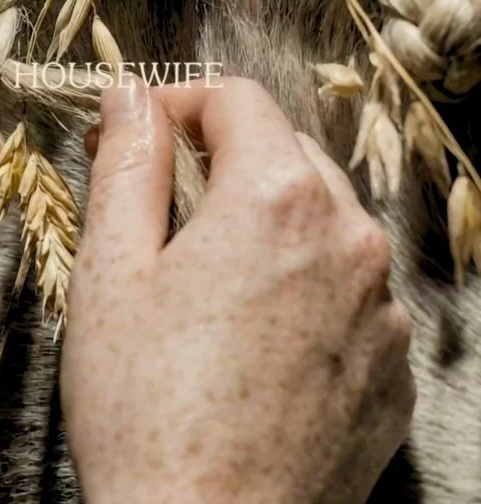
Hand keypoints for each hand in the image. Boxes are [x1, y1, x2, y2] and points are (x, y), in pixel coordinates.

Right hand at [61, 76, 414, 503]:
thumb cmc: (145, 407)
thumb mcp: (112, 268)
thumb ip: (129, 163)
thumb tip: (132, 95)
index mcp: (277, 199)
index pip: (238, 100)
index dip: (180, 104)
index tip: (143, 134)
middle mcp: (351, 238)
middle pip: (286, 151)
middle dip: (224, 157)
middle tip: (166, 203)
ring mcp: (382, 306)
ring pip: (324, 216)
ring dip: (268, 218)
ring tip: (209, 275)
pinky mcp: (392, 365)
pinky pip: (351, 288)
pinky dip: (306, 282)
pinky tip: (256, 333)